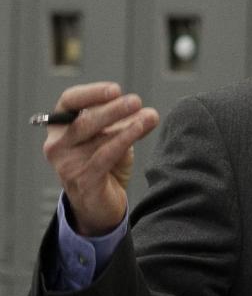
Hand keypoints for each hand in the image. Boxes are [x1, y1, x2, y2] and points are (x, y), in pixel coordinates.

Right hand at [42, 82, 159, 236]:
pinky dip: (123, 140)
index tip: (115, 90)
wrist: (100, 206)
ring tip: (149, 116)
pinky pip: (105, 155)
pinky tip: (139, 130)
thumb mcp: (115, 139)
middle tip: (136, 100)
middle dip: (113, 108)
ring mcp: (67, 163)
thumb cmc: (104, 166)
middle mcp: (58, 144)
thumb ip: (128, 124)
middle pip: (83, 119)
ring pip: (97, 137)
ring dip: (126, 124)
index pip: (69, 101)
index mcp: (61, 127)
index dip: (91, 93)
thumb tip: (150, 112)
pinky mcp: (82, 180)